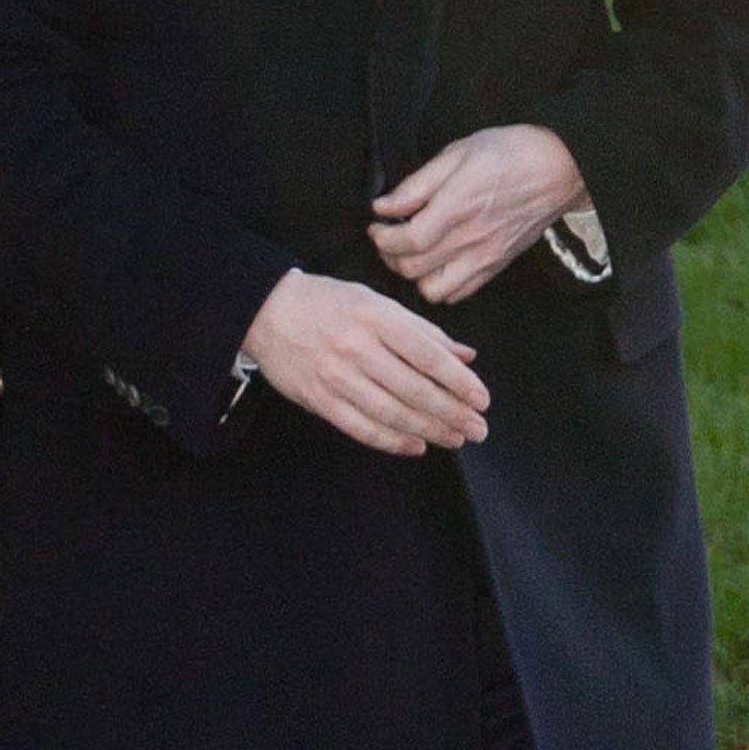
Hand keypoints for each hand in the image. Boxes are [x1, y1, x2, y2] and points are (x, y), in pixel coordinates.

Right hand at [241, 269, 488, 457]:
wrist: (266, 310)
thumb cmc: (327, 303)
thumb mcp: (376, 302)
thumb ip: (422, 329)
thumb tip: (465, 355)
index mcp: (375, 317)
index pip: (427, 355)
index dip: (459, 381)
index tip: (482, 399)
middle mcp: (356, 346)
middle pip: (413, 388)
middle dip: (452, 413)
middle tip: (478, 429)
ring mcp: (335, 375)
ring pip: (390, 412)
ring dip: (428, 430)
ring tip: (455, 439)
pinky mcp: (318, 397)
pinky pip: (360, 427)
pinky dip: (391, 441)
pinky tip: (416, 446)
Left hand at [369, 125, 586, 304]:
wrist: (560, 167)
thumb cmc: (509, 153)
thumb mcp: (456, 153)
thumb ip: (417, 185)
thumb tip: (384, 207)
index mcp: (458, 207)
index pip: (408, 241)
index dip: (383, 238)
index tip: (377, 226)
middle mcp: (471, 238)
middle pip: (413, 269)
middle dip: (389, 256)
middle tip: (387, 238)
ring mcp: (486, 257)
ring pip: (434, 291)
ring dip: (414, 276)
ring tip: (411, 253)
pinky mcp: (497, 266)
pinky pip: (460, 293)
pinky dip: (440, 286)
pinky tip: (437, 263)